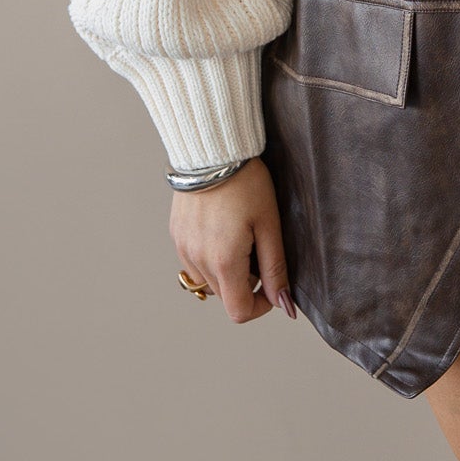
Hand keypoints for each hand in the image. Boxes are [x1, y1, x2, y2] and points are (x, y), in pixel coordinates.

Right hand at [169, 157, 296, 323]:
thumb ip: (275, 268)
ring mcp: (183, 249)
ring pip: (209, 281)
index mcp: (224, 261)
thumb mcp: (269, 224)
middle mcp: (198, 260)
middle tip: (258, 248)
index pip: (238, 311)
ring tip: (240, 236)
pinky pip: (194, 262)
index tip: (271, 284)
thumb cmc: (246, 182)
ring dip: (227, 272)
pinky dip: (210, 257)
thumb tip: (283, 304)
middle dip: (246, 283)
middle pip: (225, 295)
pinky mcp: (176, 235)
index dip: (260, 306)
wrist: (212, 149)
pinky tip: (222, 230)